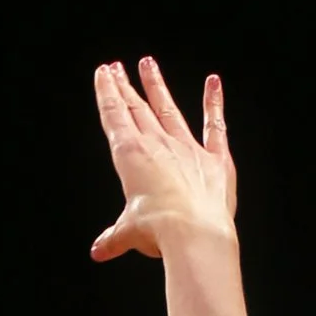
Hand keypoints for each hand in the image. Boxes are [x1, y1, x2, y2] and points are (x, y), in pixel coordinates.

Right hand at [90, 57, 236, 267]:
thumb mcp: (130, 233)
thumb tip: (100, 250)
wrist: (195, 234)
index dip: (107, 94)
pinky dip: (214, 103)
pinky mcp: (215, 159)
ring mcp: (187, 148)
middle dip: (125, 87)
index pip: (115, 117)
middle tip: (117, 68)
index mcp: (131, 155)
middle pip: (137, 108)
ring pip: (168, 109)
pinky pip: (215, 125)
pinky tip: (214, 83)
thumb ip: (115, 237)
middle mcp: (157, 144)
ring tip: (148, 64)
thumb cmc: (160, 232)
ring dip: (157, 86)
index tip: (104, 73)